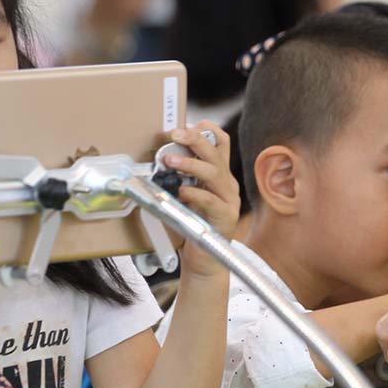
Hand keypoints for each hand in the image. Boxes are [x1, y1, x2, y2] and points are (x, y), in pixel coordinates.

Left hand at [163, 121, 239, 276]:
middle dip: (194, 139)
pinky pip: (212, 201)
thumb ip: (179, 177)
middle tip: (173, 134)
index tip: (180, 127)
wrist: (204, 260)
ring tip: (169, 161)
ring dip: (190, 163)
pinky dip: (195, 193)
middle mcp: (227, 183)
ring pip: (215, 172)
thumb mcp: (185, 194)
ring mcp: (229, 199)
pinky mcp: (226, 217)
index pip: (220, 141)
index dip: (203, 130)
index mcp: (218, 174)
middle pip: (216, 151)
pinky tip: (181, 192)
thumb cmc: (191, 225)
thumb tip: (159, 158)